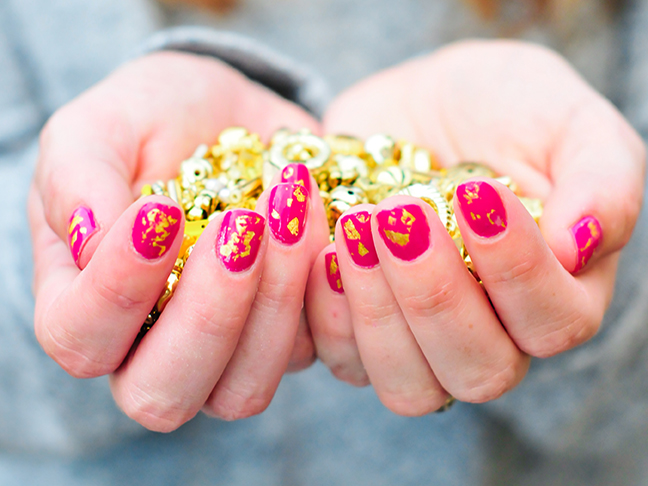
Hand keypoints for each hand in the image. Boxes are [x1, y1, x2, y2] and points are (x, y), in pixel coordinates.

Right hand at [29, 51, 327, 430]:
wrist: (232, 115)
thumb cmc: (153, 122)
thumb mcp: (102, 126)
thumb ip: (76, 177)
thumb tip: (89, 239)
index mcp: (85, 305)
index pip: (80, 337)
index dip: (118, 289)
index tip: (159, 210)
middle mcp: (151, 347)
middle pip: (164, 395)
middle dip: (208, 314)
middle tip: (238, 224)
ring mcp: (227, 354)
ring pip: (245, 389)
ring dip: (277, 300)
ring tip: (289, 206)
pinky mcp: (291, 337)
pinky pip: (315, 351)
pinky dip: (325, 289)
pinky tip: (330, 221)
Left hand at [305, 40, 644, 414]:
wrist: (420, 106)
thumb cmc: (504, 112)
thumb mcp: (567, 120)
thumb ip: (602, 178)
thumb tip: (578, 246)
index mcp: (556, 294)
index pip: (553, 322)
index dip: (517, 270)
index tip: (477, 194)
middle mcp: (490, 334)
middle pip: (476, 371)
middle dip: (435, 297)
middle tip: (402, 213)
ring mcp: (419, 341)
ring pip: (406, 385)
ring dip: (376, 310)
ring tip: (357, 225)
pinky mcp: (360, 328)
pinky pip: (342, 358)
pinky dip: (326, 309)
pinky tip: (325, 247)